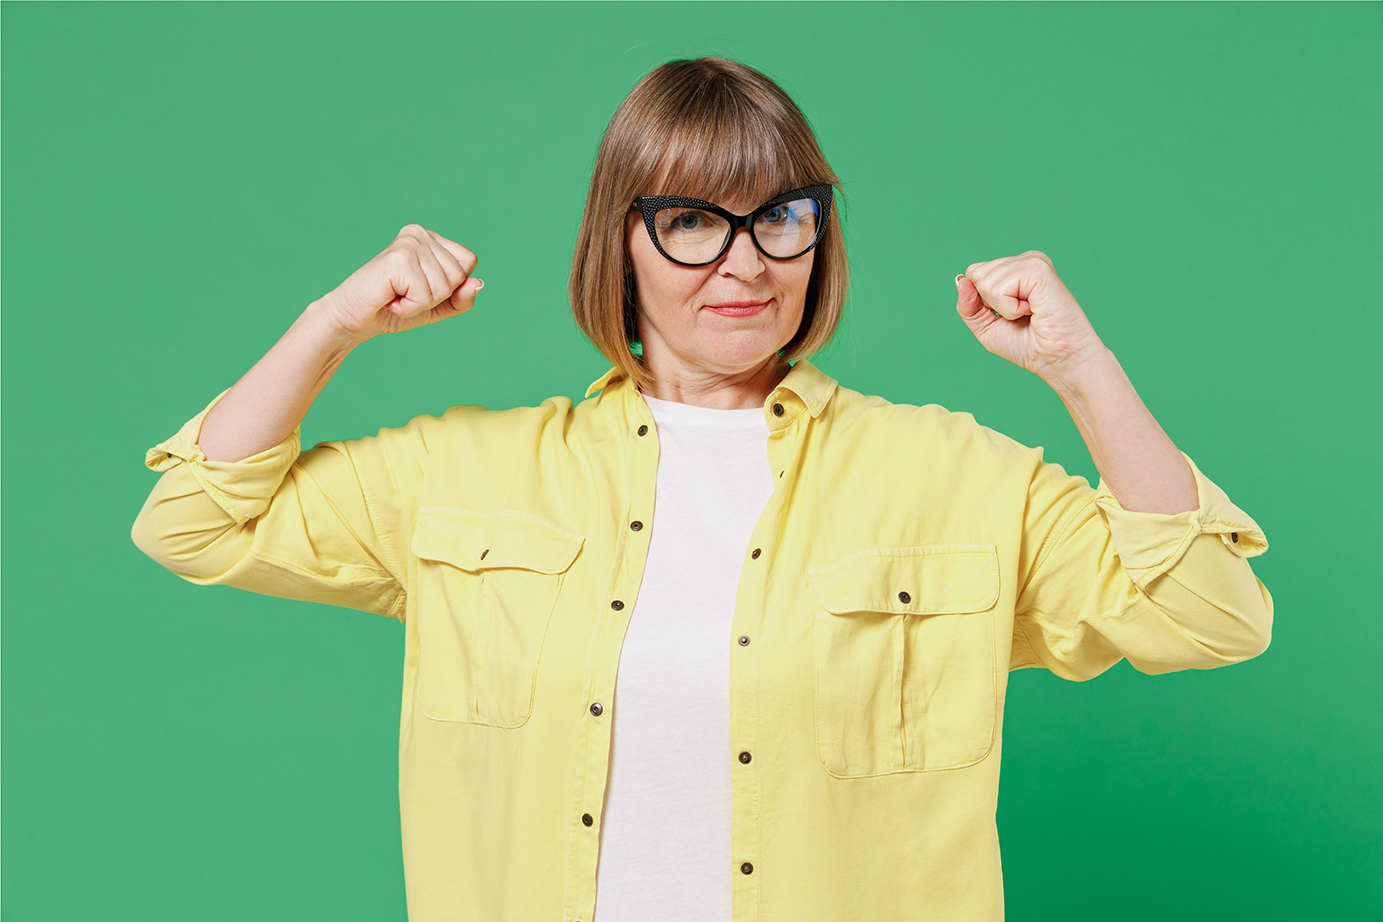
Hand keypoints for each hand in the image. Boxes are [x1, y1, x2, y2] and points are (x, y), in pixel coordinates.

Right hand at [314, 225, 483, 344]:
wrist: (352, 319)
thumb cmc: (393, 309)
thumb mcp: (437, 306)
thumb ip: (462, 298)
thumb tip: (478, 283)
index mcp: (431, 238)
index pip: (469, 262)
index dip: (452, 287)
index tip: (421, 288)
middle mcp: (420, 234)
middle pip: (459, 276)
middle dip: (435, 297)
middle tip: (405, 294)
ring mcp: (408, 243)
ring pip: (444, 287)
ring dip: (420, 303)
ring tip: (397, 296)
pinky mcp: (399, 259)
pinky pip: (425, 296)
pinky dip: (409, 308)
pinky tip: (390, 298)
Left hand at [954, 251, 1105, 386]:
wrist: (1058, 359)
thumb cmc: (1028, 345)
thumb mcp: (985, 326)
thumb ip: (968, 305)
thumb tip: (961, 279)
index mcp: (1014, 269)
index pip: (974, 274)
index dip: (981, 302)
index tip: (1008, 315)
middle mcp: (1024, 260)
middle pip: (975, 274)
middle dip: (989, 304)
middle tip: (1020, 315)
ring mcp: (1032, 261)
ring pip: (984, 281)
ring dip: (1002, 308)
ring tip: (1029, 313)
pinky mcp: (1037, 268)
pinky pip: (998, 289)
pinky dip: (1010, 308)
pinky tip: (1033, 310)